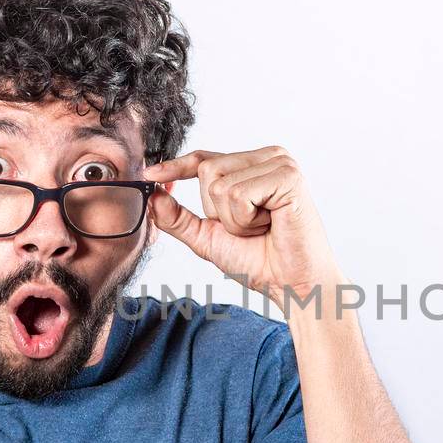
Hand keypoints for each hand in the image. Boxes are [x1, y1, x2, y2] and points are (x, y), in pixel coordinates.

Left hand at [142, 146, 345, 301]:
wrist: (292, 285)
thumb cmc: (260, 261)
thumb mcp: (208, 237)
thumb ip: (179, 217)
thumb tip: (152, 195)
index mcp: (253, 165)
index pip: (204, 158)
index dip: (176, 167)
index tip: (149, 174)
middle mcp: (269, 157)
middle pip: (208, 170)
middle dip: (218, 211)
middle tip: (250, 226)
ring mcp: (281, 163)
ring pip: (221, 184)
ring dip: (234, 219)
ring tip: (262, 227)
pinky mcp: (288, 177)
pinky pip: (239, 194)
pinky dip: (246, 220)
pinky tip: (270, 225)